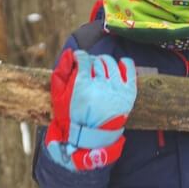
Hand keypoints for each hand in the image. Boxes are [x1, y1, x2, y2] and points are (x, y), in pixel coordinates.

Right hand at [44, 49, 136, 171]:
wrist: (92, 134)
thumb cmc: (73, 115)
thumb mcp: (59, 96)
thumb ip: (60, 73)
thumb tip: (70, 53)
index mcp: (83, 85)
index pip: (84, 59)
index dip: (80, 56)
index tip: (78, 58)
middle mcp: (101, 85)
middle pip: (98, 61)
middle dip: (92, 61)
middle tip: (89, 68)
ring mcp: (116, 88)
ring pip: (111, 63)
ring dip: (104, 62)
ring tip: (101, 68)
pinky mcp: (128, 92)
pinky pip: (129, 68)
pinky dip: (124, 63)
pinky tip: (119, 64)